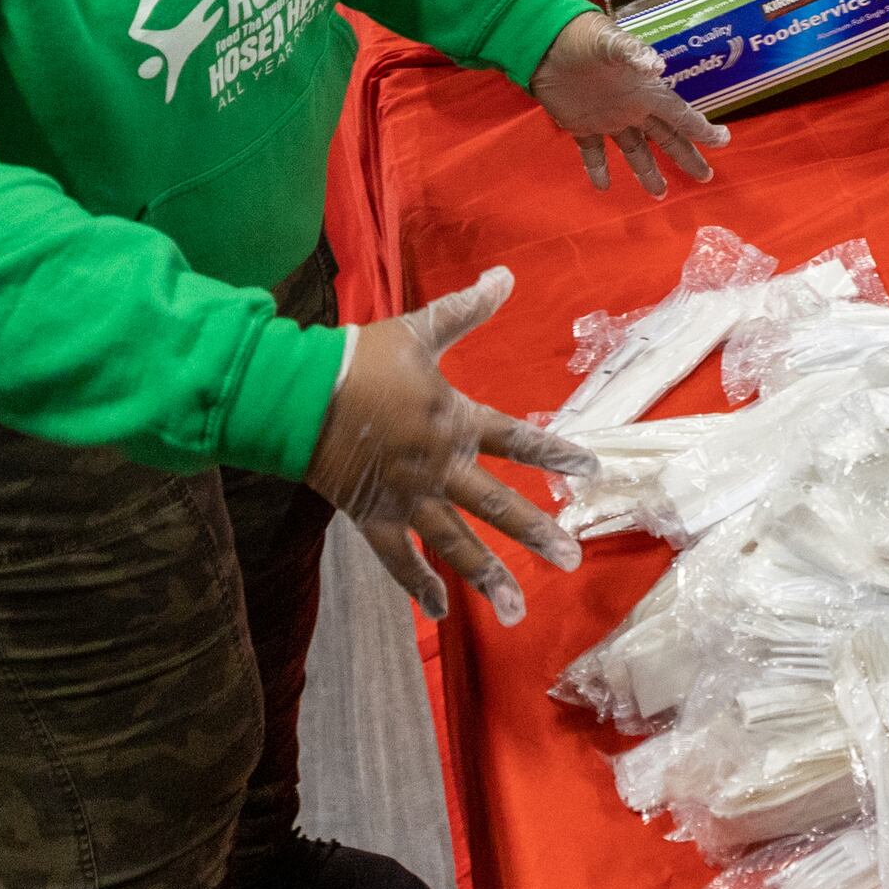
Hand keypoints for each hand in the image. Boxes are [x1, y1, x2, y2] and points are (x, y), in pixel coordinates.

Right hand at [302, 266, 596, 624]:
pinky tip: (440, 612)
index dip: (555, 454)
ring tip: (517, 609)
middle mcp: (440, 465)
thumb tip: (506, 276)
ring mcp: (408, 497)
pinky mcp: (373, 517)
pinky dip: (418, 586)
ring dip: (487, 576)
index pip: (518, 439)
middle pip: (496, 503)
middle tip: (571, 559)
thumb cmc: (361, 361)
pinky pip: (399, 560)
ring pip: (455, 543)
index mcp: (456, 420)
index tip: (591, 472)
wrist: (297, 395)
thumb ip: (465, 309)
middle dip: (536, 532)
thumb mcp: (419, 329)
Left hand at [529, 9, 725, 193]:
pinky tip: (604, 187)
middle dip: (686, 157)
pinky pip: (593, 152)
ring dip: (647, 172)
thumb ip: (633, 53)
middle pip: (665, 138)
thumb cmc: (583, 38)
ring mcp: (608, 119)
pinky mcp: (581, 125)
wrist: (546, 43)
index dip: (701, 128)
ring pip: (634, 151)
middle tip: (705, 177)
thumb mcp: (610, 41)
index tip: (723, 141)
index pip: (680, 115)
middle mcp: (632, 109)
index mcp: (644, 91)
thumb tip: (657, 66)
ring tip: (659, 194)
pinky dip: (597, 169)